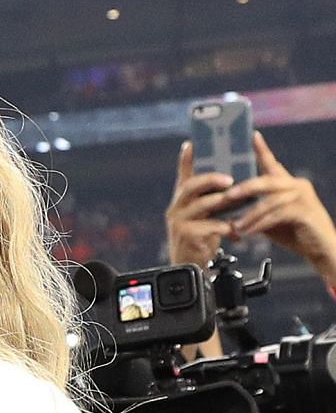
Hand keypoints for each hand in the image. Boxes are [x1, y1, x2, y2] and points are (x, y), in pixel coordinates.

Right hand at [165, 141, 234, 268]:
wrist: (190, 268)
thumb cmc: (201, 240)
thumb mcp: (204, 216)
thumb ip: (213, 200)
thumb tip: (233, 181)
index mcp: (181, 201)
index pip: (183, 175)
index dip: (186, 159)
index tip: (192, 143)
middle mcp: (176, 208)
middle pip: (189, 187)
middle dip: (210, 179)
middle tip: (229, 178)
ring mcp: (178, 222)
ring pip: (201, 206)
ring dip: (221, 202)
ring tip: (236, 200)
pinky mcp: (186, 237)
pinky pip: (210, 227)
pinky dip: (226, 227)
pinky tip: (237, 231)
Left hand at [223, 132, 335, 279]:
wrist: (322, 250)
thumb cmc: (294, 233)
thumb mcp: (270, 218)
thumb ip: (255, 209)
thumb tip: (228, 209)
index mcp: (287, 184)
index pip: (272, 163)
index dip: (261, 149)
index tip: (252, 135)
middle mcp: (296, 185)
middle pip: (266, 181)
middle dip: (244, 188)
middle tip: (227, 196)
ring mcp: (302, 197)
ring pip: (269, 201)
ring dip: (249, 214)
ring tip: (234, 225)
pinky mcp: (305, 211)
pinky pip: (276, 215)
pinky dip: (260, 224)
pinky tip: (248, 232)